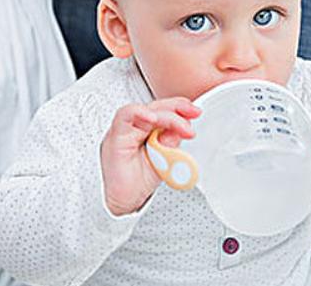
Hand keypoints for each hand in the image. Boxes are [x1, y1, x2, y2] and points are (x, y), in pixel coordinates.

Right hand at [101, 99, 199, 215]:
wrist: (122, 202)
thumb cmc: (137, 183)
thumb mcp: (164, 160)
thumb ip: (171, 143)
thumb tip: (182, 129)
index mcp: (146, 131)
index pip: (163, 111)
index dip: (180, 108)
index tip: (195, 112)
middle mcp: (134, 128)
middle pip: (155, 107)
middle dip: (176, 108)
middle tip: (193, 114)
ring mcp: (123, 131)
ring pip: (143, 110)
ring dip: (164, 114)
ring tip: (181, 125)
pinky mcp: (115, 137)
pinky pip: (124, 117)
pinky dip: (139, 114)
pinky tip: (152, 118)